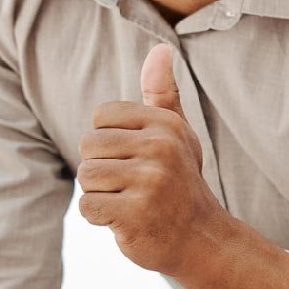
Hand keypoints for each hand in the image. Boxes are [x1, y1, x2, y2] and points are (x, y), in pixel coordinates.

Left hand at [79, 43, 224, 277]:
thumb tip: (161, 48)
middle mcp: (160, 148)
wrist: (202, 240)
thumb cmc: (181, 183)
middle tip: (133, 185)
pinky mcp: (136, 213)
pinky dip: (101, 218)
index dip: (108, 142)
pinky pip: (88, 207)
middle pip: (88, 147)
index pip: (100, 117)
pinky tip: (127, 220)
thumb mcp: (177, 134)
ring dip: (100, 194)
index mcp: (165, 124)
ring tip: (130, 201)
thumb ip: (163, 93)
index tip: (136, 159)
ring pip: (86, 176)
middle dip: (102, 169)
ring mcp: (150, 181)